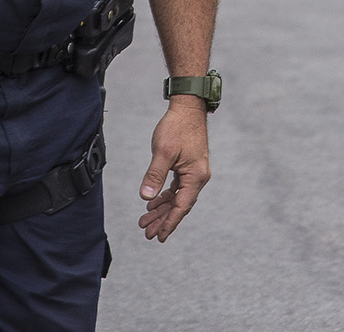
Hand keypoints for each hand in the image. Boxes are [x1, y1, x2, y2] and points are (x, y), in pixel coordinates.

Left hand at [138, 99, 210, 241]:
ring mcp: (194, 172)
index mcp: (196, 176)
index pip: (181, 206)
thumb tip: (146, 197)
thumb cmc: (177, 126)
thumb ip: (155, 176)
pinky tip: (153, 202)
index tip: (159, 236)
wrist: (187, 107)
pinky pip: (177, 188)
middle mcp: (198, 177)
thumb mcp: (163, 152)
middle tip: (147, 233)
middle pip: (179, 205)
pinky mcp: (189, 167)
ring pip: (177, 197)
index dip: (169, 223)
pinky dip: (165, 196)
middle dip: (162, 219)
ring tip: (146, 220)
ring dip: (162, 209)